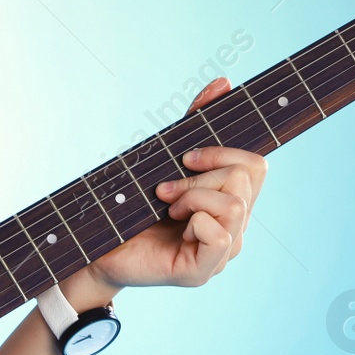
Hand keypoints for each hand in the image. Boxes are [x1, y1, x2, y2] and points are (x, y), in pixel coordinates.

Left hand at [84, 77, 268, 294]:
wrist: (97, 249)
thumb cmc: (132, 209)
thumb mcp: (164, 161)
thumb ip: (193, 124)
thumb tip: (222, 82)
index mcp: (230, 206)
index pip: (257, 166)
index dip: (225, 152)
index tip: (186, 158)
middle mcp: (234, 230)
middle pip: (245, 180)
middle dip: (200, 177)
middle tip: (165, 191)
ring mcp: (222, 254)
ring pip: (235, 205)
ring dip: (194, 197)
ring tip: (168, 208)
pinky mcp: (202, 272)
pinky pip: (221, 234)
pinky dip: (195, 220)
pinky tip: (174, 227)